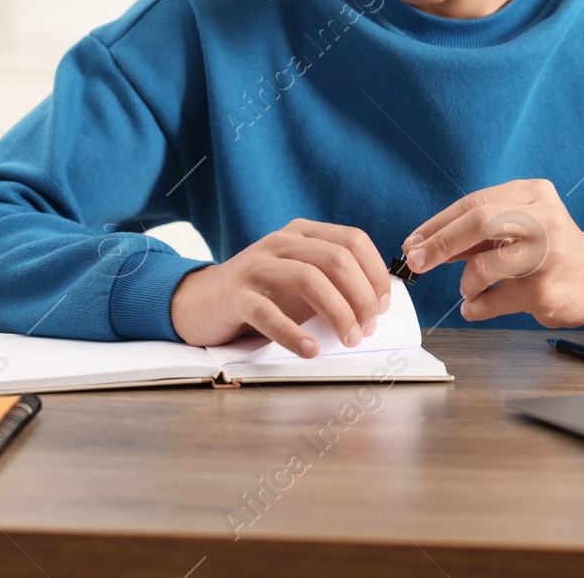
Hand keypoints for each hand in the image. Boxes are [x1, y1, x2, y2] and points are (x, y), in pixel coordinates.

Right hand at [169, 218, 392, 357]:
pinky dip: (293, 333)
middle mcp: (281, 242)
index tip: (383, 306)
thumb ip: (333, 284)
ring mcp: (256, 266)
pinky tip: (308, 349)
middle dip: (361, 296)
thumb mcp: (299, 281)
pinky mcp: (235, 294)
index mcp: (302, 234)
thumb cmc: (260, 295)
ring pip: (308, 279)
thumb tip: (377, 304)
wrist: (199, 302)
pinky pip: (267, 311)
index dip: (375, 273)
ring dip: (337, 312)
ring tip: (347, 339)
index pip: (352, 240)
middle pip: (336, 259)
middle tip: (366, 329)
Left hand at [402, 179, 583, 328]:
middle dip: (439, 243)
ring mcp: (546, 254)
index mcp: (532, 194)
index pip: (473, 203)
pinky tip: (477, 306)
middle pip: (477, 221)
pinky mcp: (545, 290)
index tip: (413, 242)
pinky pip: (492, 300)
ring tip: (470, 291)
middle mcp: (542, 217)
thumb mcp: (521, 226)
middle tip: (417, 262)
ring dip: (465, 284)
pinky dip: (475, 306)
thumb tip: (425, 245)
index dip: (437, 224)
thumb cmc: (552, 250)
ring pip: (481, 266)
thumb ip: (479, 232)